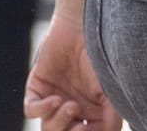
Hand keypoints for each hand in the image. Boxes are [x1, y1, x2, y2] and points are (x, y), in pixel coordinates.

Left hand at [23, 15, 120, 130]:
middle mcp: (73, 107)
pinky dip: (42, 110)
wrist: (83, 25)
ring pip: (48, 127)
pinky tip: (55, 100)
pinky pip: (32, 110)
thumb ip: (113, 112)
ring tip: (69, 105)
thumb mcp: (112, 85)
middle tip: (78, 126)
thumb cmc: (102, 52)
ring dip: (58, 122)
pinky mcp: (38, 89)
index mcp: (93, 110)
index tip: (87, 128)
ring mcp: (55, 99)